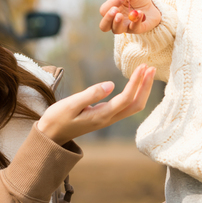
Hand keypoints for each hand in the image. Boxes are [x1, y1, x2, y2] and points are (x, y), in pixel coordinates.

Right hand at [37, 65, 155, 144]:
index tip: (142, 67)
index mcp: (101, 116)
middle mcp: (108, 119)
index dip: (136, 83)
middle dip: (146, 86)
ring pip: (133, 106)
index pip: (126, 98)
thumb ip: (90, 94)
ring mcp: (108, 119)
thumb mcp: (70, 104)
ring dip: (142, 90)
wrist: (50, 135)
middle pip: (136, 104)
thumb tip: (111, 84)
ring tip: (147, 73)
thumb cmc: (57, 118)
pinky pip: (126, 106)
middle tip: (151, 67)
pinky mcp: (104, 116)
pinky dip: (135, 93)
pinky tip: (135, 84)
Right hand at [98, 0, 162, 34]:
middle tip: (115, 10)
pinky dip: (136, 20)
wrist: (152, 5)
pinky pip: (134, 28)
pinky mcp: (137, 29)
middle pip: (104, 26)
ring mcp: (126, 27)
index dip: (111, 3)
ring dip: (117, 23)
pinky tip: (140, 13)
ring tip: (121, 15)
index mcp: (112, 10)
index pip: (104, 10)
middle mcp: (116, 21)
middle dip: (108, 18)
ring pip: (116, 30)